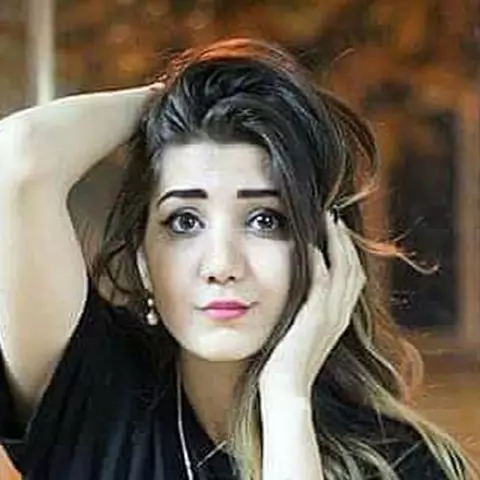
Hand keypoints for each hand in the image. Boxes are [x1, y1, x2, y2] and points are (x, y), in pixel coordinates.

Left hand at [259, 213, 365, 396]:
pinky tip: (310, 245)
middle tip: (334, 217)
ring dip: (336, 243)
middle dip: (344, 240)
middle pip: (353, 267)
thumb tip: (301, 293)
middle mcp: (340, 314)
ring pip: (343, 270)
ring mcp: (330, 316)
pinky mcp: (314, 319)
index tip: (336, 231)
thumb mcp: (302, 331)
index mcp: (338, 317)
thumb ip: (307, 311)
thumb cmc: (287, 361)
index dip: (347, 251)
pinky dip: (319, 263)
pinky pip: (321, 284)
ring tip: (327, 220)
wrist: (286, 389)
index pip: (352, 277)